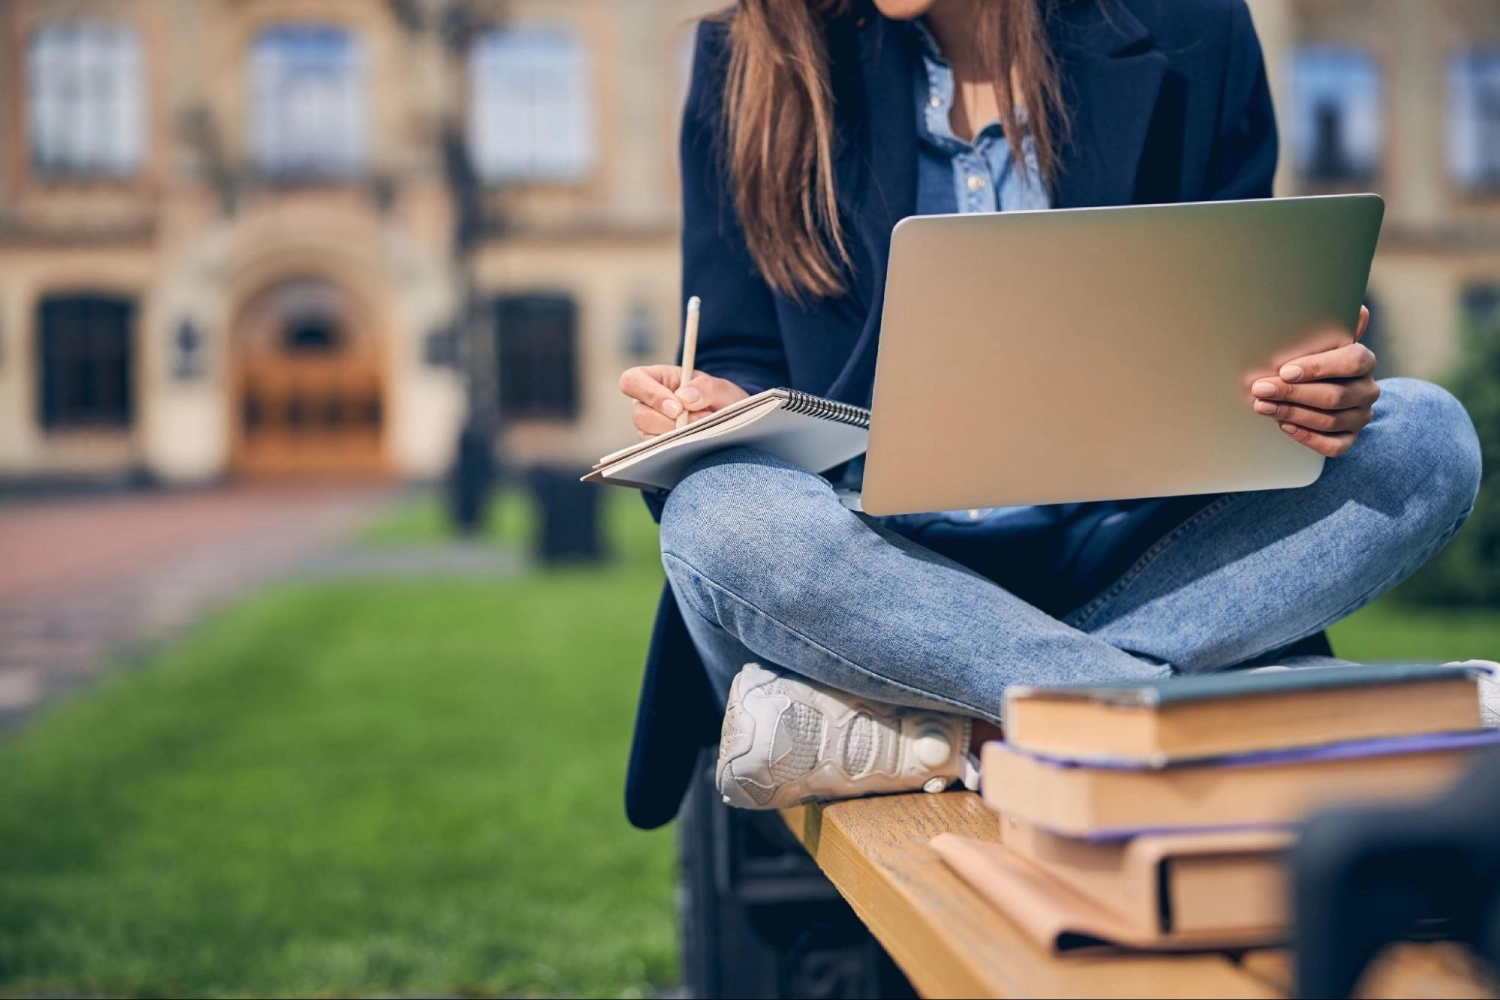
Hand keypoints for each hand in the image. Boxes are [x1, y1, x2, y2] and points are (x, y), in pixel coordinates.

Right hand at [619, 365, 748, 438]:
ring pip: (648, 436)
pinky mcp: (656, 446)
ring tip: (702, 428)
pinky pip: (657, 451)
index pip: (632, 380)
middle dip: (672, 422)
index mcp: (657, 378)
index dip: (650, 394)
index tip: (677, 408)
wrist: (729, 424)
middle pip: (640, 415)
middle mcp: (646, 403)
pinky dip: (678, 448)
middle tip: (701, 420)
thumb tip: (684, 398)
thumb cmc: (722, 401)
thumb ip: (706, 387)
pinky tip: (695, 441)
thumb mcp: (722, 389)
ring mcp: (649, 427)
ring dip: (678, 435)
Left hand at [1251, 306, 1378, 457]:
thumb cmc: (1315, 360)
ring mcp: (1360, 417)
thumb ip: (1334, 327)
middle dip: (1293, 393)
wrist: (1323, 390)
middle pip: (1334, 395)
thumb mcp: (1321, 341)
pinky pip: (1332, 446)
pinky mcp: (1349, 438)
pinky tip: (1284, 427)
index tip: (1284, 370)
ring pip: (1329, 420)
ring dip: (1291, 413)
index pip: (1350, 362)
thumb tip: (1358, 310)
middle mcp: (1368, 390)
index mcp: (1363, 361)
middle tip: (1260, 389)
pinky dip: (1307, 437)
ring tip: (1262, 405)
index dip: (1318, 367)